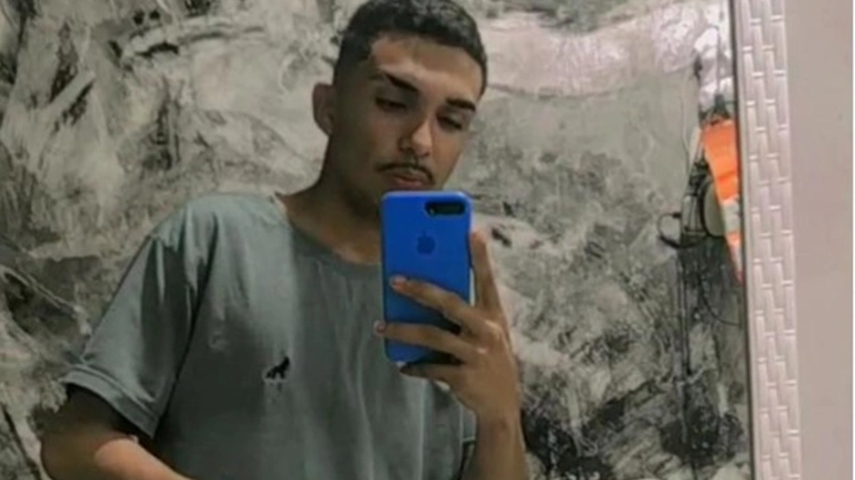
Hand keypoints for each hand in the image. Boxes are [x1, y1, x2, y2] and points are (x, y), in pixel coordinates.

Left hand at [375, 231, 521, 424]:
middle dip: (420, 289)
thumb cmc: (491, 359)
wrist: (503, 405)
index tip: (472, 231)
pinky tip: (402, 363)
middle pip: (450, 303)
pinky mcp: (464, 377)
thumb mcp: (489, 331)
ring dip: (403, 330)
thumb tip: (429, 291)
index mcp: (494, 315)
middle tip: (394, 279)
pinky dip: (414, 365)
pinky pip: (431, 367)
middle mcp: (487, 331)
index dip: (480, 256)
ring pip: (432, 336)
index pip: (487, 280)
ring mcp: (476, 354)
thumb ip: (467, 312)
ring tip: (380, 327)